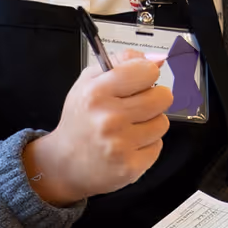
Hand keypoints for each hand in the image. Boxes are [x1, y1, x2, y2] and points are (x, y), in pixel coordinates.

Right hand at [22, 52, 171, 206]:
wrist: (64, 164)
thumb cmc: (80, 120)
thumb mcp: (88, 82)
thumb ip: (121, 63)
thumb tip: (157, 60)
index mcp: (97, 93)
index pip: (146, 71)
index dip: (146, 75)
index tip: (139, 82)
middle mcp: (109, 118)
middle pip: (163, 97)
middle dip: (154, 99)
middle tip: (136, 107)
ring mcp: (120, 144)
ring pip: (162, 123)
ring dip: (150, 124)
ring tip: (129, 129)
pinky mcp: (130, 166)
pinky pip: (157, 146)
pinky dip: (146, 146)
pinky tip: (128, 146)